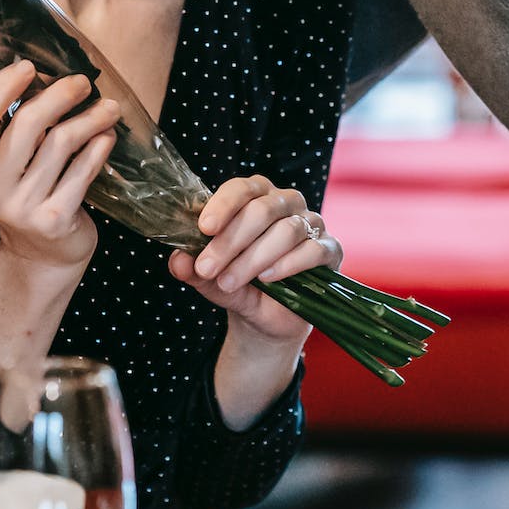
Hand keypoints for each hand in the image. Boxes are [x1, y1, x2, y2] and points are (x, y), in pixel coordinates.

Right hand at [0, 60, 119, 269]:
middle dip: (58, 95)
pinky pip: (82, 170)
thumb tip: (46, 74)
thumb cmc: (28, 192)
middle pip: (25, 126)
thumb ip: (15, 127)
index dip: (0, 88)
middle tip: (82, 82)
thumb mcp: (8, 165)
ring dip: (89, 118)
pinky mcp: (53, 220)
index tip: (28, 66)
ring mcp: (21, 208)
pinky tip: (107, 136)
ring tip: (109, 107)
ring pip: (60, 143)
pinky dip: (98, 148)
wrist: (42, 254)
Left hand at [168, 174, 341, 345]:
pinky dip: (288, 265)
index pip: (241, 188)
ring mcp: (312, 224)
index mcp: (256, 196)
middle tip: (207, 268)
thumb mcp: (211, 279)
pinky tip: (268, 279)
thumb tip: (178, 260)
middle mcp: (286, 203)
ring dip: (253, 258)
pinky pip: (313, 250)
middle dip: (230, 241)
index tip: (203, 228)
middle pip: (261, 210)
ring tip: (230, 282)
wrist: (267, 319)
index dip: (222, 205)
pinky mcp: (330, 250)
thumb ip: (194, 269)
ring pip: (286, 231)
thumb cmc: (239, 285)